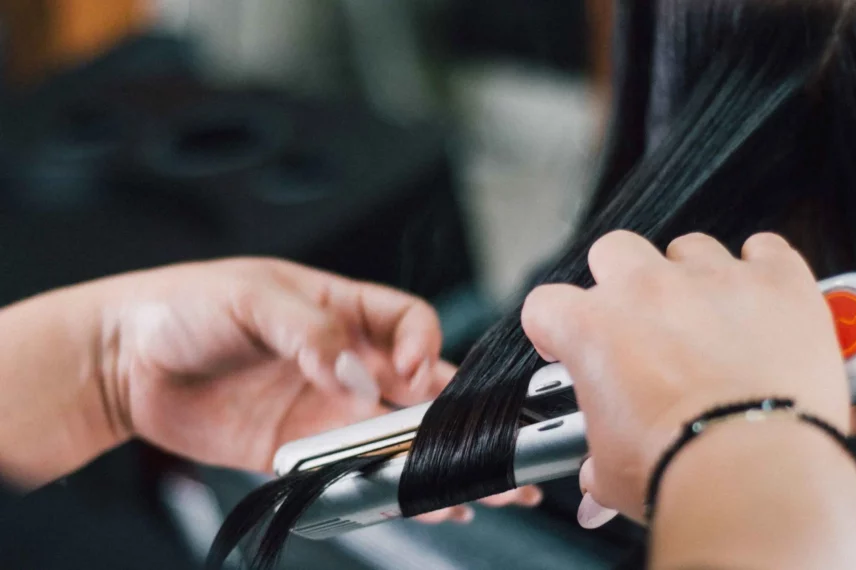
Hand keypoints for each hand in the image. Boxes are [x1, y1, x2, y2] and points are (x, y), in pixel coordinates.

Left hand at [97, 258, 538, 519]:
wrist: (125, 361)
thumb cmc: (186, 307)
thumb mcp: (252, 298)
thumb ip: (310, 332)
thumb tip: (356, 375)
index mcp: (343, 309)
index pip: (410, 324)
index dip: (423, 347)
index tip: (411, 372)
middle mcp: (346, 360)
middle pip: (422, 389)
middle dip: (464, 418)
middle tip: (503, 449)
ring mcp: (327, 408)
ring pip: (399, 437)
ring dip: (439, 462)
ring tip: (484, 491)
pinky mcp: (303, 450)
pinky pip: (355, 470)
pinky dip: (389, 489)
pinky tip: (421, 506)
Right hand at [521, 231, 849, 522]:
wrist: (755, 472)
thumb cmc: (677, 468)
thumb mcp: (611, 470)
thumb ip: (597, 458)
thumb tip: (598, 474)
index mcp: (592, 328)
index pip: (547, 304)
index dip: (553, 325)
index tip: (567, 343)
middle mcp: (646, 289)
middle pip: (614, 251)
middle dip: (619, 280)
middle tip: (638, 322)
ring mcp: (711, 278)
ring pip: (688, 248)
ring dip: (691, 276)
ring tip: (707, 320)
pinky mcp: (774, 281)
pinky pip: (764, 249)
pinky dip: (761, 271)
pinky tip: (761, 303)